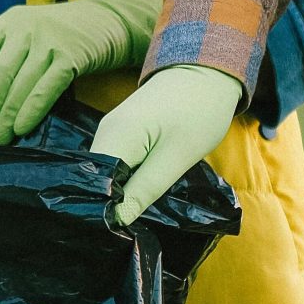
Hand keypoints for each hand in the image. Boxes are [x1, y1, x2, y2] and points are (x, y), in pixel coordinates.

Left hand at [0, 0, 160, 144]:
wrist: (103, 22)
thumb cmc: (53, 37)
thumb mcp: (22, 36)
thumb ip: (0, 59)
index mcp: (6, 22)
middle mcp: (25, 28)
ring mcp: (49, 41)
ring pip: (20, 83)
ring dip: (7, 117)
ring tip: (0, 139)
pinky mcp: (71, 56)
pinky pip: (46, 88)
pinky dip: (31, 111)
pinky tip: (21, 129)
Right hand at [88, 64, 244, 224]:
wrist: (208, 70)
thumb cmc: (200, 111)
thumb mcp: (178, 156)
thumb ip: (146, 189)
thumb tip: (117, 221)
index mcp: (115, 137)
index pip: (95, 184)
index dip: (103, 210)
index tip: (116, 234)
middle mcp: (104, 133)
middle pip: (95, 179)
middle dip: (107, 205)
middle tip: (123, 232)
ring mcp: (111, 130)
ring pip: (105, 173)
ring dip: (116, 194)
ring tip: (129, 218)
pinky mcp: (121, 132)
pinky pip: (114, 163)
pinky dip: (123, 180)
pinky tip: (134, 195)